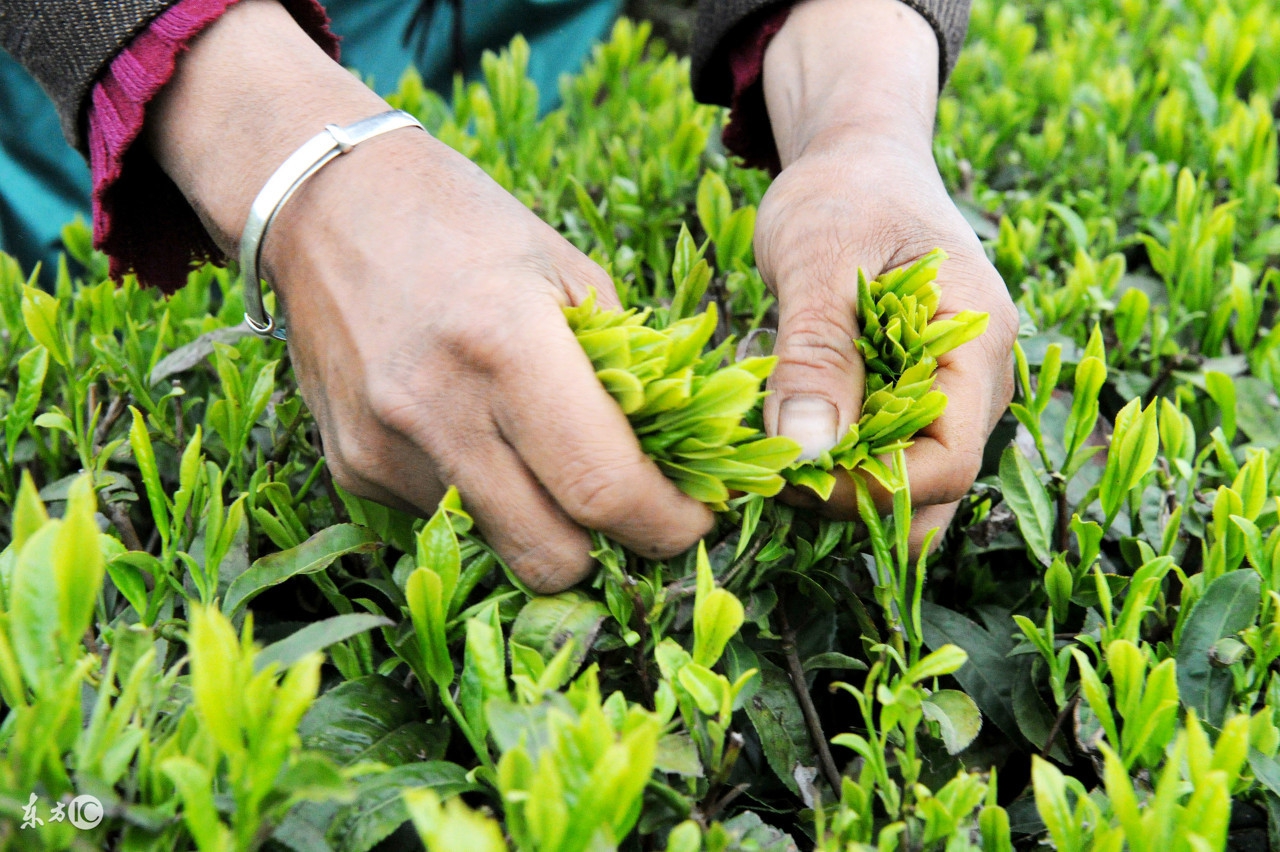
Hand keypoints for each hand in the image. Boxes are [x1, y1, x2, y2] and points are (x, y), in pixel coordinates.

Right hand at [147, 0, 712, 590]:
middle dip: (608, 548)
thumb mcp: (567, 269)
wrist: (323, 204)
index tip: (692, 519)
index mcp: (507, 345)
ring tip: (538, 447)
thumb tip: (674, 457)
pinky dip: (480, 493)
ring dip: (539, 519)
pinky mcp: (351, 469)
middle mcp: (436, 411)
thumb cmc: (464, 223)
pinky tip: (468, 426)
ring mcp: (384, 450)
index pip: (603, 489)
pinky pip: (445, 517)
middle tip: (629, 506)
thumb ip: (626, 367)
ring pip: (498, 545)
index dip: (665, 524)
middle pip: (551, 558)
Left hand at [756, 0, 1017, 549]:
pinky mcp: (910, 400)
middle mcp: (976, 385)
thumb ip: (816, 350)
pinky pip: (876, 456)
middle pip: (929, 493)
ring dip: (831, 473)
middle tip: (770, 453)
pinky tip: (781, 403)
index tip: (793, 471)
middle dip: (847, 493)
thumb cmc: (844, 193)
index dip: (872, 489)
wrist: (857, 162)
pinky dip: (826, 448)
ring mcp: (947, 396)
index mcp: (976, 347)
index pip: (948, 466)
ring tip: (771, 415)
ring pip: (901, 487)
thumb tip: (808, 449)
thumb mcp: (818, 259)